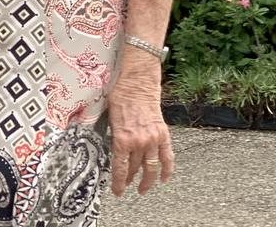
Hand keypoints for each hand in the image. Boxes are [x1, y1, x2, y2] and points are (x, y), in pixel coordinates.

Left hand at [107, 54, 173, 196]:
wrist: (136, 83)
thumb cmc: (119, 96)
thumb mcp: (108, 118)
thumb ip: (111, 137)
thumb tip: (109, 150)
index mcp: (121, 139)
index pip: (120, 168)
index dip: (118, 182)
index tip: (117, 191)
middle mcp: (138, 142)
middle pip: (134, 168)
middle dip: (129, 179)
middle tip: (126, 185)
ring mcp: (152, 139)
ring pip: (151, 167)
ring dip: (147, 180)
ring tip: (143, 188)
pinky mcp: (163, 134)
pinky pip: (168, 157)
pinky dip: (167, 169)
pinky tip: (164, 178)